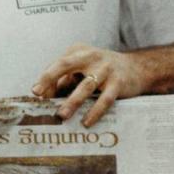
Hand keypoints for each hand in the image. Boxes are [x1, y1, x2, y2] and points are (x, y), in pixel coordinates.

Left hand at [30, 44, 147, 126]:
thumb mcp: (82, 69)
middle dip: (50, 79)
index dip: (45, 78)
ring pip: (85, 85)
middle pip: (65, 65)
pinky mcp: (118, 82)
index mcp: (78, 51)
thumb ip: (64, 80)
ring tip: (62, 115)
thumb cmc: (101, 71)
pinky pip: (104, 99)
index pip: (57, 64)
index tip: (35, 92)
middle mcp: (90, 56)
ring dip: (72, 101)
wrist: (137, 68)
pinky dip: (95, 111)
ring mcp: (106, 68)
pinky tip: (86, 122)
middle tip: (40, 94)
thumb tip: (44, 97)